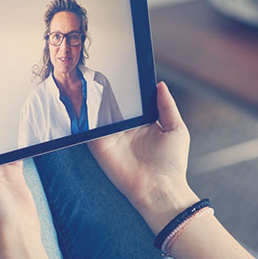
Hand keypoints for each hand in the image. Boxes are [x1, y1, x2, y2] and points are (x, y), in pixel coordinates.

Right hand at [88, 82, 197, 232]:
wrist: (159, 189)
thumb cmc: (172, 163)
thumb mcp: (176, 129)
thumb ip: (167, 107)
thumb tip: (160, 85)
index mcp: (142, 122)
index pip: (131, 101)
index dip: (126, 87)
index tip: (122, 68)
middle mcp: (125, 128)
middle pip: (112, 105)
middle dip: (105, 91)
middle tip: (100, 70)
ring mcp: (110, 137)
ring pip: (97, 115)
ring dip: (91, 102)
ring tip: (86, 82)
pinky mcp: (99, 147)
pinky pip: (88, 130)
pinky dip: (83, 119)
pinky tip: (80, 104)